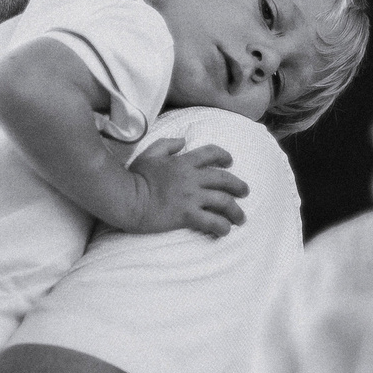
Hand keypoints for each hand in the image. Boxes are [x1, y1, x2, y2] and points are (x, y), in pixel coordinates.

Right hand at [126, 139, 247, 237]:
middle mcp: (192, 178)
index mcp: (183, 162)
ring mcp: (191, 197)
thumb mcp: (149, 153)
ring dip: (236, 211)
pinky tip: (225, 231)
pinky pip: (212, 221)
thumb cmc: (134, 177)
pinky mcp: (187, 215)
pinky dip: (222, 227)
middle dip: (239, 186)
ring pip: (223, 202)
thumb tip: (182, 141)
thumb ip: (167, 144)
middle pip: (224, 179)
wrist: (127, 199)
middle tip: (245, 192)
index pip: (211, 153)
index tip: (230, 162)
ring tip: (241, 218)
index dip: (224, 156)